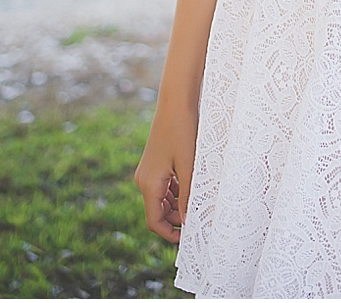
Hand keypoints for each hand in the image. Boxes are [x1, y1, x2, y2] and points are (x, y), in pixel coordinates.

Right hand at [134, 102, 196, 244]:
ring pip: (160, 199)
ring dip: (176, 205)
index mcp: (149, 184)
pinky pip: (163, 186)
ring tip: (198, 202)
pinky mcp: (154, 164)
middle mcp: (143, 180)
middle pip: (157, 212)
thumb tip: (187, 221)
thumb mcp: (189, 165)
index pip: (154, 221)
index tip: (187, 238)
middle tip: (197, 219)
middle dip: (175, 220)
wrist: (175, 102)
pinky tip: (192, 186)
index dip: (169, 233)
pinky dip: (175, 192)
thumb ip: (187, 194)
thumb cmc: (183, 131)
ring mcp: (147, 172)